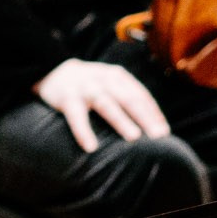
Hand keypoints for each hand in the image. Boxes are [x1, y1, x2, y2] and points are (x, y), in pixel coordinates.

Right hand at [36, 59, 170, 154]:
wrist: (52, 70)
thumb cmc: (90, 84)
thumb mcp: (109, 83)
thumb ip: (127, 97)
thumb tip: (153, 126)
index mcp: (118, 76)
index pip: (140, 94)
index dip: (153, 113)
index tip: (164, 132)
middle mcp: (104, 80)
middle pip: (128, 98)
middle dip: (145, 117)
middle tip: (158, 136)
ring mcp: (85, 88)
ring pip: (106, 104)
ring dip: (121, 120)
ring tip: (134, 137)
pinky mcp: (67, 98)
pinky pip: (76, 116)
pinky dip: (83, 131)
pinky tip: (91, 147)